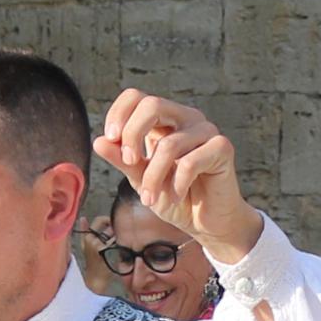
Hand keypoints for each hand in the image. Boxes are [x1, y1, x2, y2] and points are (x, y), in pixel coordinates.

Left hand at [97, 91, 261, 264]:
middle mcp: (186, 119)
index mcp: (164, 120)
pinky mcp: (222, 148)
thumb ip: (122, 160)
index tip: (110, 139)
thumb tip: (98, 142)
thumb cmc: (175, 197)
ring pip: (169, 144)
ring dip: (153, 177)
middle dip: (132, 134)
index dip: (119, 114)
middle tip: (129, 162)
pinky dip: (177, 184)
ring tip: (150, 198)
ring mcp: (206, 130)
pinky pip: (190, 162)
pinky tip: (176, 197)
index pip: (136, 97)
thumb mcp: (140, 179)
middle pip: (152, 105)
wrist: (205, 222)